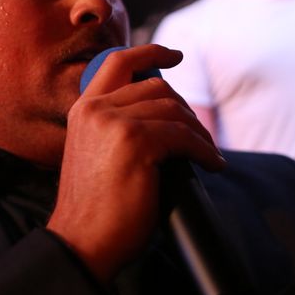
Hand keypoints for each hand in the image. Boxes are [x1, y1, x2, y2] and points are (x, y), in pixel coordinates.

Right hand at [46, 45, 225, 283]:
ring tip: (209, 155)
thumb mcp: (97, 155)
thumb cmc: (95, 211)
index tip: (175, 55)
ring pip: (173, 110)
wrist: (82, 242)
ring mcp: (114, 122)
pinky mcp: (136, 141)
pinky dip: (204, 151)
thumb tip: (164, 121)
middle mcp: (96, 109)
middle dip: (185, 108)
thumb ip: (116, 130)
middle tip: (199, 136)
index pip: (118, 63)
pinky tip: (212, 165)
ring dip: (199, 133)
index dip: (150, 52)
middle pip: (156, 86)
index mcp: (83, 110)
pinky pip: (184, 136)